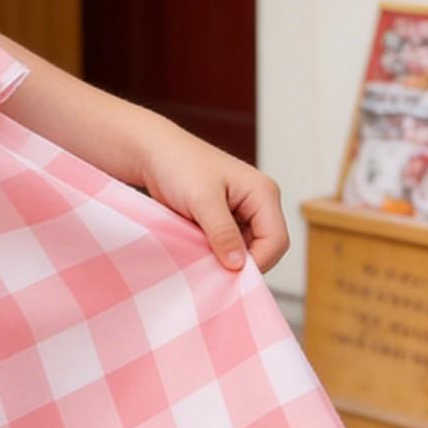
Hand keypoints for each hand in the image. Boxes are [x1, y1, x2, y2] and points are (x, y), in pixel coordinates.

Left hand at [136, 120, 288, 274]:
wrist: (150, 151)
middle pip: (265, 247)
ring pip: (246, 248)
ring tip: (202, 256)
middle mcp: (258, 202)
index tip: (228, 276)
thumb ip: (223, 232)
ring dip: (226, 257)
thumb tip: (238, 265)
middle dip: (242, 261)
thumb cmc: (177, 164)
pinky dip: (216, 251)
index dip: (257, 262)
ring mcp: (242, 210)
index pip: (276, 241)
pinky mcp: (224, 217)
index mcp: (263, 193)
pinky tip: (198, 250)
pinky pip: (229, 244)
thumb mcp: (201, 200)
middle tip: (213, 270)